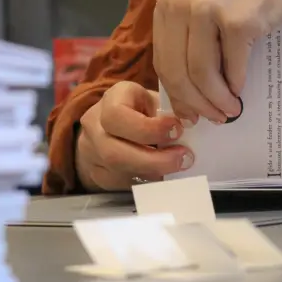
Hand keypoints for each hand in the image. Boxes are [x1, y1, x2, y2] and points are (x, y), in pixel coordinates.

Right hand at [75, 81, 193, 190]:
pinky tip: (163, 175)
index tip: (177, 131)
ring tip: (177, 167)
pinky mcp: (98, 172)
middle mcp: (94, 124)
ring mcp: (91, 150)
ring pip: (116, 171)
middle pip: (113, 151)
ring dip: (152, 172)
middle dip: (153, 159)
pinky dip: (146, 181)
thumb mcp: (155, 102)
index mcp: (112, 98)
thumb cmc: (144, 110)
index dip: (148, 128)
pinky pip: (121, 183)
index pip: (117, 115)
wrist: (117, 123)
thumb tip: (190, 127)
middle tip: (184, 158)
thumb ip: (169, 113)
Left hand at [153, 0, 281, 124]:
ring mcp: (207, 9)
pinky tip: (243, 92)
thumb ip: (190, 32)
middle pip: (177, 71)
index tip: (189, 111)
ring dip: (216, 101)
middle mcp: (181, 1)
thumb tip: (186, 90)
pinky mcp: (237, 20)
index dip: (176, 92)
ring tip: (230, 111)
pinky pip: (231, 68)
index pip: (163, 58)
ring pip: (201, 75)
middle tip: (212, 118)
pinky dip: (237, 86)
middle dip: (195, 102)